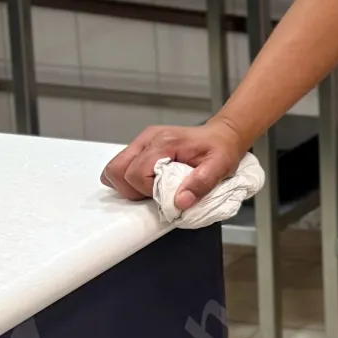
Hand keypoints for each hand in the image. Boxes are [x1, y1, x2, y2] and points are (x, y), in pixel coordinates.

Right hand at [100, 119, 247, 212]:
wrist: (223, 135)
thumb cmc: (221, 149)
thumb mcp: (220, 166)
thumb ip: (201, 183)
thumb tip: (180, 202)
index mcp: (165, 142)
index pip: (135, 173)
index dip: (146, 190)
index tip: (164, 193)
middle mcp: (149, 138)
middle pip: (117, 170)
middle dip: (131, 190)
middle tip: (154, 193)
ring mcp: (143, 141)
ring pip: (114, 168)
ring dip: (127, 185)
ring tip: (151, 188)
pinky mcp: (142, 146)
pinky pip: (121, 166)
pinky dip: (128, 180)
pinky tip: (147, 182)